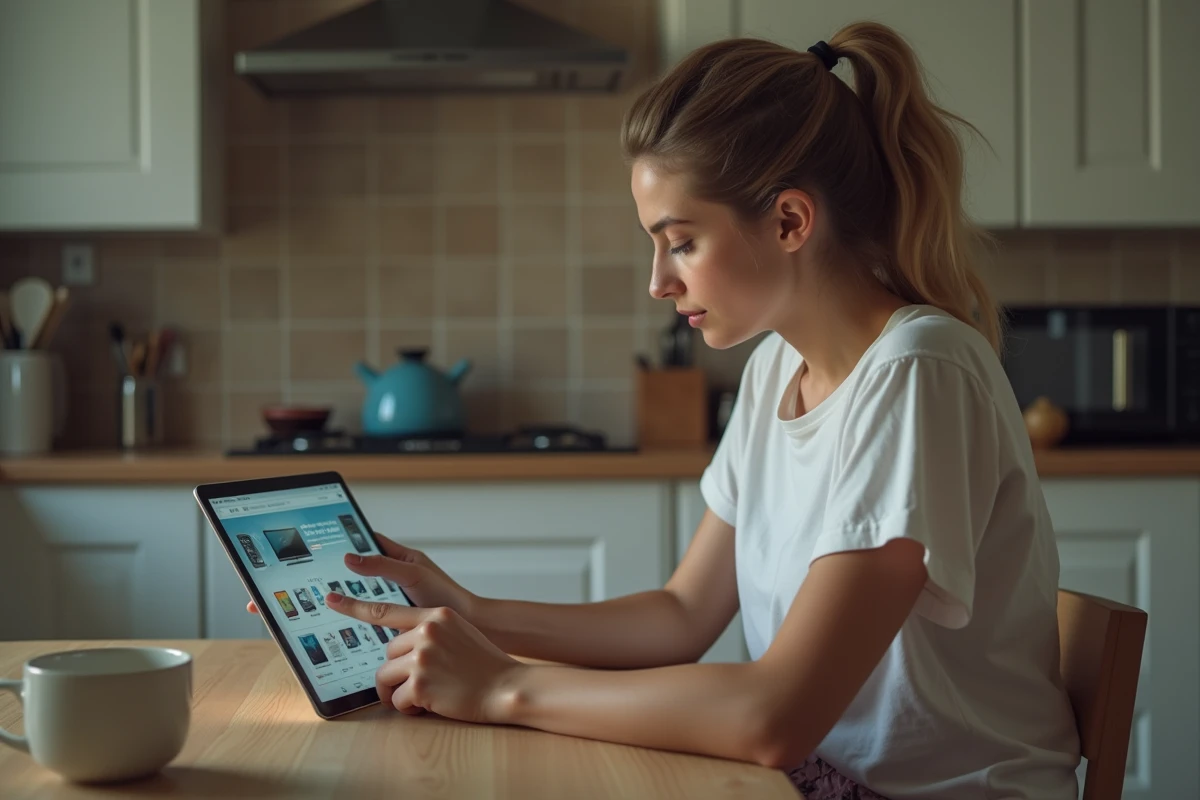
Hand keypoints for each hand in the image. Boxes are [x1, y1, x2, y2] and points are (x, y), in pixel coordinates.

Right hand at [245, 533, 475, 616]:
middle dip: (309, 579)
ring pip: (346, 596)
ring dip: (321, 600)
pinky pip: (356, 618)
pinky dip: (339, 621)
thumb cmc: (445, 597)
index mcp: (392, 557)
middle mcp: (384, 577)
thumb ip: (382, 565)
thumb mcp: (413, 574)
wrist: (470, 627)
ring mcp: (384, 599)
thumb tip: (346, 556)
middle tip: (279, 587)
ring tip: (292, 608)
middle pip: (340, 573)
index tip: (296, 550)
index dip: (325, 547)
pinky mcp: (385, 621)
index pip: (352, 545)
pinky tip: (322, 631)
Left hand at [327, 592, 523, 722]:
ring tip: (425, 696)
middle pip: (387, 653)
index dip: (353, 605)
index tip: (330, 598)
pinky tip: (431, 704)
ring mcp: (422, 656)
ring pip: (387, 677)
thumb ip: (429, 632)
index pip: (386, 610)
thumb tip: (398, 647)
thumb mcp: (457, 634)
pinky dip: (409, 708)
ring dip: (400, 692)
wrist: (507, 686)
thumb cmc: (483, 665)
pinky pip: (396, 700)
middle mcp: (426, 631)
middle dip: (398, 672)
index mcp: (435, 616)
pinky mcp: (420, 683)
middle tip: (419, 683)